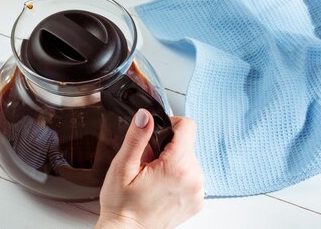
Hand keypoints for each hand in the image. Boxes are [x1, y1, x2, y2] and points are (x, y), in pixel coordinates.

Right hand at [96, 110, 203, 228]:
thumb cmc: (122, 205)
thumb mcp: (123, 166)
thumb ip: (137, 138)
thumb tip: (145, 115)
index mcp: (177, 166)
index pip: (188, 126)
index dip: (170, 124)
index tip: (155, 136)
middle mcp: (194, 178)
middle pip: (187, 143)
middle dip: (166, 148)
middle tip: (146, 164)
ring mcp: (197, 192)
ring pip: (188, 159)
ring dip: (172, 162)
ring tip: (152, 177)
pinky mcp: (197, 202)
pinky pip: (190, 176)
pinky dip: (177, 177)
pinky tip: (160, 187)